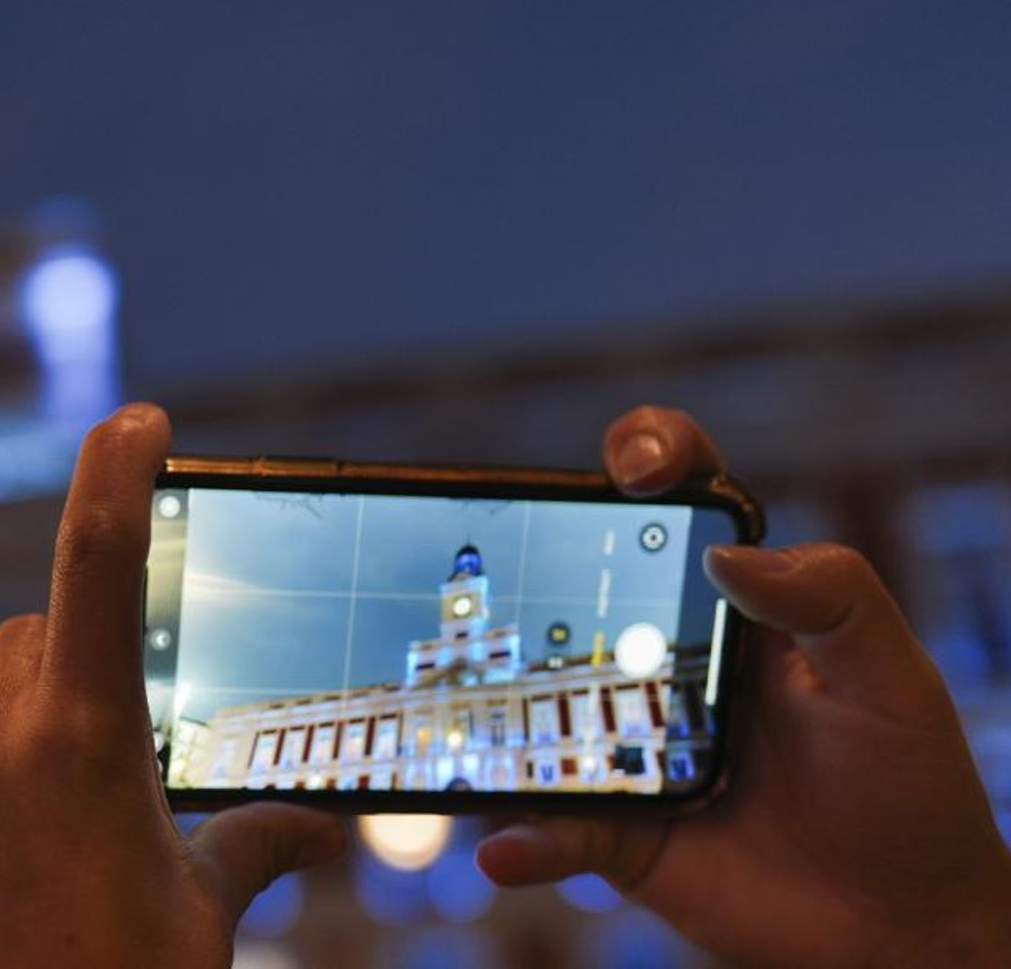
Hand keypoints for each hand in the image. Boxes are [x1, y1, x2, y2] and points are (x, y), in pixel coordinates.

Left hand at [0, 404, 347, 967]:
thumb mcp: (200, 923)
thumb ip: (253, 849)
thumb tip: (317, 827)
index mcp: (77, 746)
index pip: (95, 563)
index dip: (117, 473)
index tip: (139, 420)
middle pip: (31, 642)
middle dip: (83, 656)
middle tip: (141, 727)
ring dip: (41, 748)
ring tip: (96, 847)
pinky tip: (37, 899)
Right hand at [477, 406, 1010, 966]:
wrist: (902, 930)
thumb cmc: (910, 793)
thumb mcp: (893, 681)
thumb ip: (834, 600)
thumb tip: (731, 554)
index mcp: (736, 607)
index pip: (683, 504)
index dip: (651, 455)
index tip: (639, 468)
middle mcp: (667, 662)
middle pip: (576, 584)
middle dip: (525, 554)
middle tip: (501, 559)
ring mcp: (630, 744)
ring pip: (536, 705)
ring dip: (493, 703)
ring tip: (464, 705)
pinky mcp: (616, 829)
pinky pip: (552, 827)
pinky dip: (524, 837)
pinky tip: (508, 843)